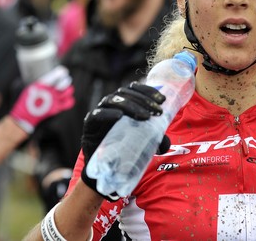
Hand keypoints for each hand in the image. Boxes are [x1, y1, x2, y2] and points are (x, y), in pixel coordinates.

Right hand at [10, 65, 73, 133]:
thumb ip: (39, 83)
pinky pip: (68, 103)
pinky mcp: (56, 108)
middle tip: (65, 79)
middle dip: (65, 80)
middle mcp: (49, 92)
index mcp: (42, 85)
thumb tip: (44, 78)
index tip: (63, 71)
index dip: (60, 72)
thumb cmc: (25, 101)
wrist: (25, 116)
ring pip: (68, 92)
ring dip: (68, 89)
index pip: (55, 76)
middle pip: (64, 83)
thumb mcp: (29, 88)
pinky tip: (67, 99)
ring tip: (67, 89)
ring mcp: (54, 100)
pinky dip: (69, 101)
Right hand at [80, 82, 168, 199]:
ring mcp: (99, 111)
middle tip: (157, 111)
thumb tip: (165, 143)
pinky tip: (119, 116)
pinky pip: (97, 114)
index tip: (162, 100)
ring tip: (144, 116)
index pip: (134, 89)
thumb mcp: (143, 141)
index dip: (148, 91)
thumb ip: (155, 139)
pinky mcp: (90, 123)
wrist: (103, 167)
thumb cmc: (123, 149)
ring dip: (130, 106)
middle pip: (126, 93)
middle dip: (143, 100)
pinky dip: (108, 113)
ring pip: (113, 100)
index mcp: (123, 103)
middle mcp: (111, 104)